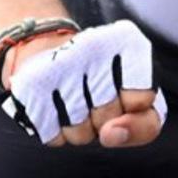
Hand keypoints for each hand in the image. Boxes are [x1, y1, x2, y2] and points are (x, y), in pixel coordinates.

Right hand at [2, 20, 164, 147]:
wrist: (49, 54)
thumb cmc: (104, 81)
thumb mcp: (139, 100)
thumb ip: (144, 125)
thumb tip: (111, 134)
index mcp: (127, 41)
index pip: (142, 98)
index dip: (133, 108)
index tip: (125, 92)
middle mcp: (93, 45)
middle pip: (109, 118)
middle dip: (105, 119)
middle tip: (95, 95)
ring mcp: (60, 64)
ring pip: (81, 133)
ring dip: (80, 127)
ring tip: (76, 99)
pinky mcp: (33, 84)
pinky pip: (54, 136)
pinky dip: (57, 130)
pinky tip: (56, 106)